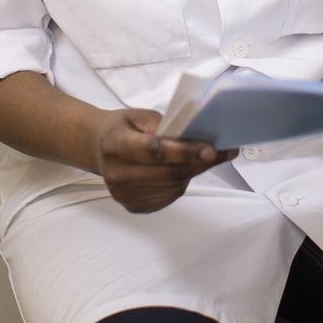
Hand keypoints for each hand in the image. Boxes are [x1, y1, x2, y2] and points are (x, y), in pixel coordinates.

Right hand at [93, 108, 237, 213]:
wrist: (99, 147)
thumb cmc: (122, 129)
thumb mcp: (140, 116)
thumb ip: (166, 125)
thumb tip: (198, 136)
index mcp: (115, 145)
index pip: (156, 151)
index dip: (186, 151)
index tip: (211, 149)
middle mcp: (117, 173)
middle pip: (169, 172)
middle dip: (199, 162)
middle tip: (223, 152)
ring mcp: (123, 194)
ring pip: (173, 186)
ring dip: (193, 172)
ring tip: (201, 158)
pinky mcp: (133, 206)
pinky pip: (169, 197)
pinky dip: (181, 182)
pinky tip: (183, 170)